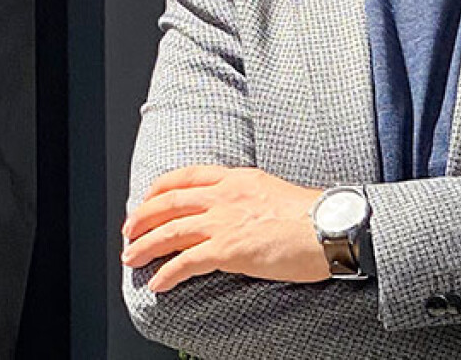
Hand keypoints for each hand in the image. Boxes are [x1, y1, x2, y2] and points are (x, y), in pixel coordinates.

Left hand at [121, 165, 328, 291]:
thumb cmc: (313, 216)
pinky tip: (158, 284)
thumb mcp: (274, 191)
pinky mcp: (229, 250)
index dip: (159, 189)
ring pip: (170, 231)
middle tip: (129, 232)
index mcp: (238, 178)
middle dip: (142, 218)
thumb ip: (248, 197)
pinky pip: (186, 262)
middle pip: (170, 202)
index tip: (147, 200)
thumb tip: (236, 214)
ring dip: (145, 246)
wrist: (331, 228)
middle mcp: (226, 195)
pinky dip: (168, 274)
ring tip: (132, 258)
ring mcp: (225, 221)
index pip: (187, 176)